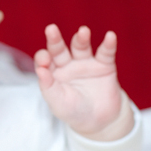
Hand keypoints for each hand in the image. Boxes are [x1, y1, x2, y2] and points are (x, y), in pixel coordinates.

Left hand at [34, 24, 132, 140]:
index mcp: (53, 73)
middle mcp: (67, 64)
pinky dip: (108, 44)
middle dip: (55, 40)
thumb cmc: (74, 112)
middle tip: (51, 29)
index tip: (44, 59)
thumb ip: (48, 87)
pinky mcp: (104, 65)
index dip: (42, 58)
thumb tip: (39, 70)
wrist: (100, 121)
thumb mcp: (58, 103)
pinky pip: (105, 52)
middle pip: (59, 49)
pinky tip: (110, 36)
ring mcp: (86, 63)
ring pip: (81, 47)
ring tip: (83, 32)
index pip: (44, 60)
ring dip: (81, 38)